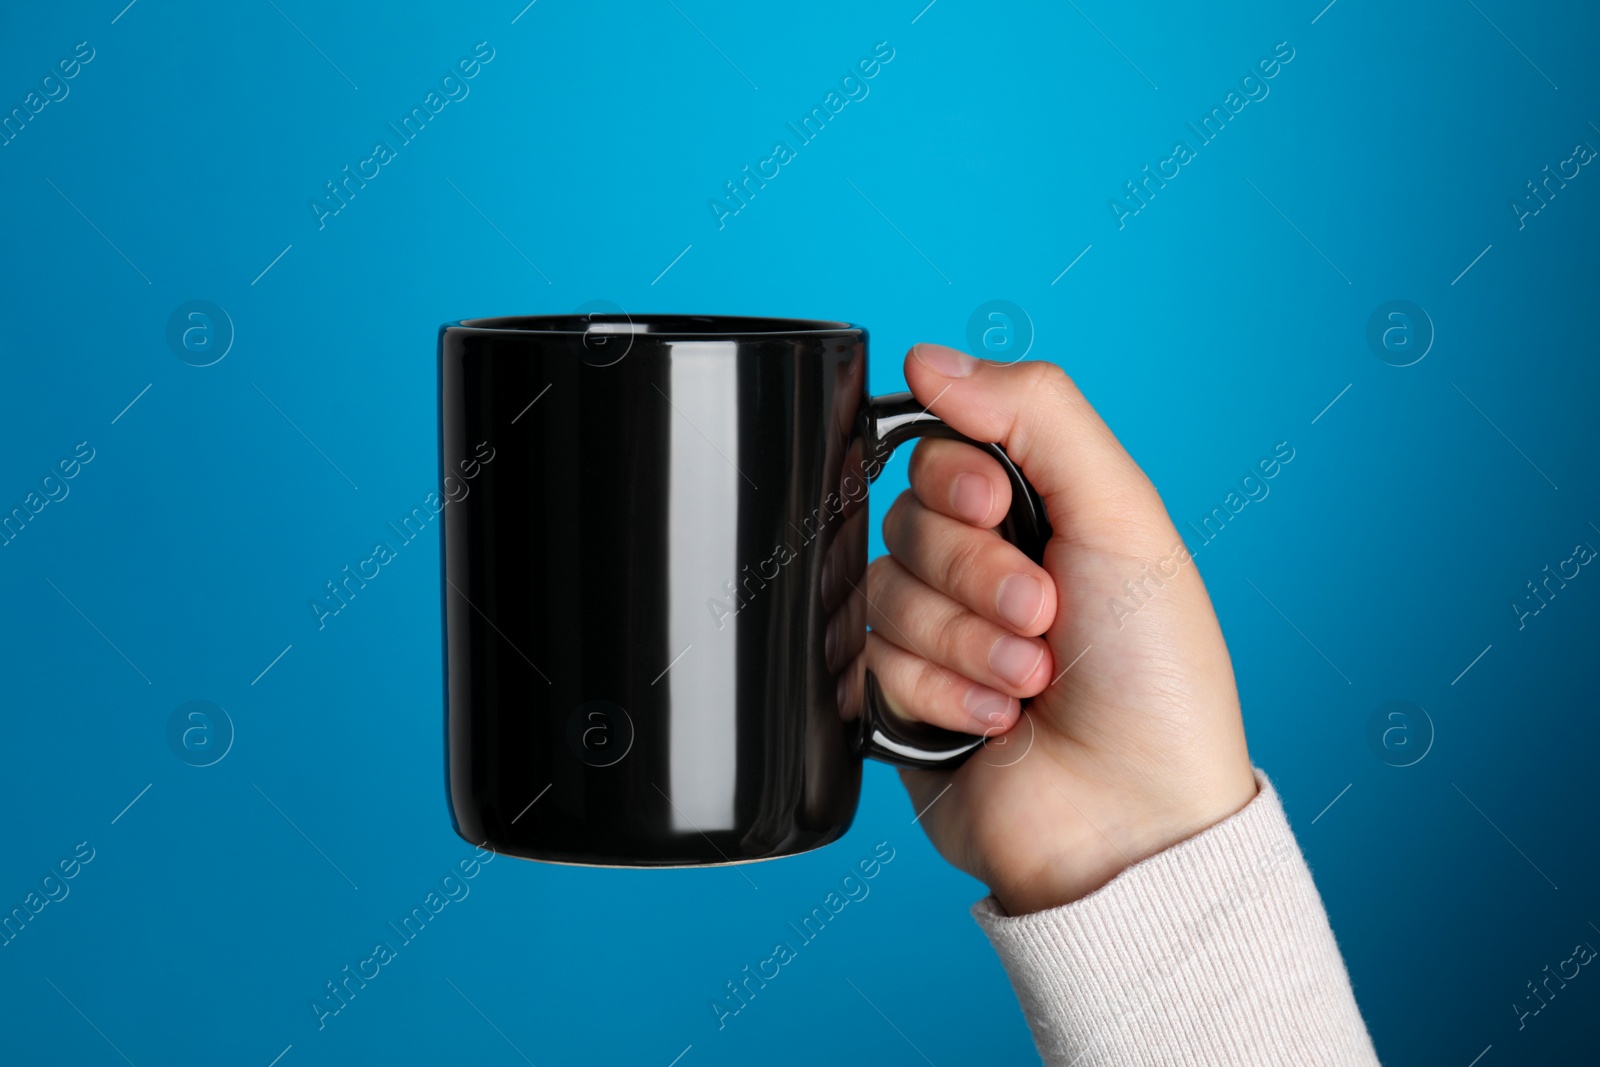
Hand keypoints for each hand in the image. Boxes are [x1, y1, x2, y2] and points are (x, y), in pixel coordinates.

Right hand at [837, 344, 1258, 914]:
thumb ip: (1035, 414)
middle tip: (1044, 615)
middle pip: (906, 519)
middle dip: (976, 573)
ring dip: (966, 641)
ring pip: (882, 593)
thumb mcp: (1123, 516)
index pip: (939, 448)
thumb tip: (929, 358)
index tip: (1003, 504)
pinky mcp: (899, 703)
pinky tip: (996, 722)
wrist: (1135, 819)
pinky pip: (867, 664)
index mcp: (1034, 515)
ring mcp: (937, 638)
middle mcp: (979, 570)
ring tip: (1032, 681)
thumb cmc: (1154, 677)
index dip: (956, 474)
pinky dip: (940, 692)